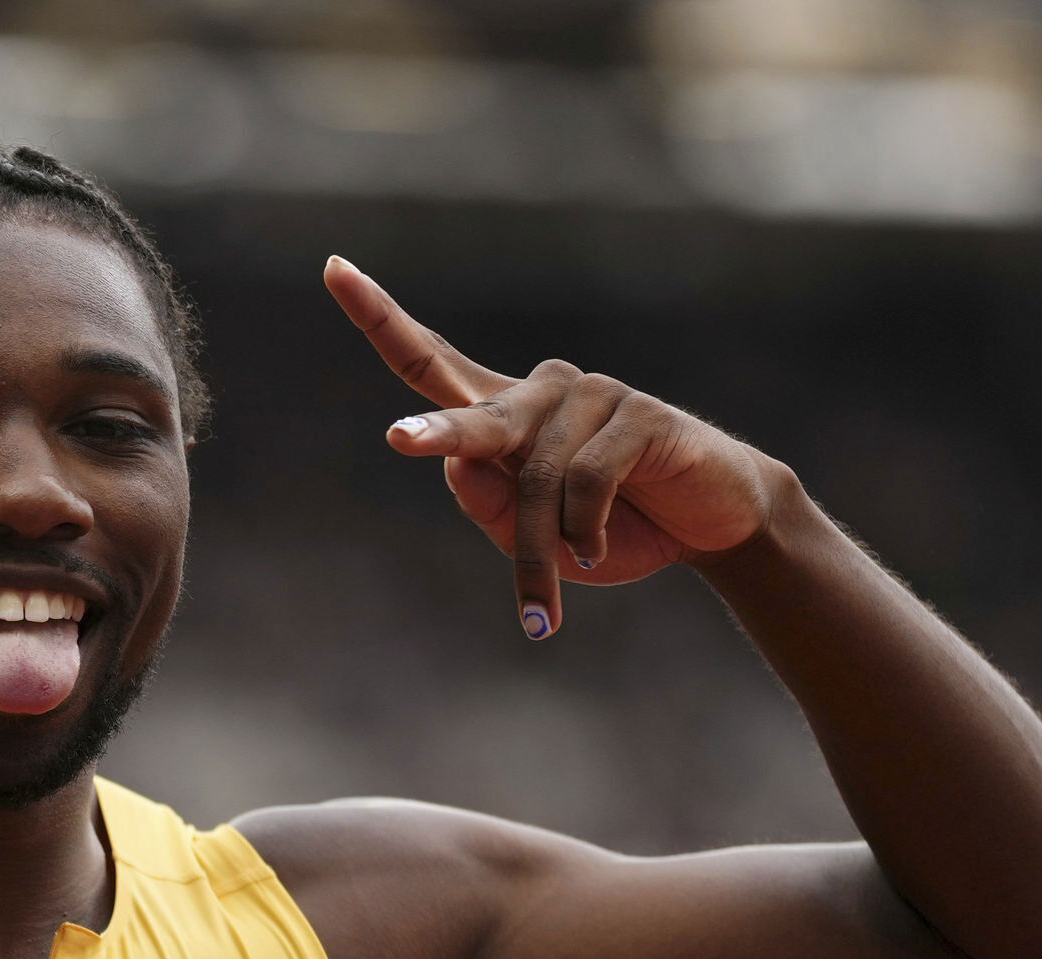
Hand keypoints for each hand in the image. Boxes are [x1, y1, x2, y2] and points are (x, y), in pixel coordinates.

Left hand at [323, 256, 784, 638]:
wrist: (709, 526)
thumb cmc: (610, 530)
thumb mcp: (534, 537)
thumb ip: (488, 505)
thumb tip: (454, 465)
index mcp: (503, 415)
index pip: (429, 362)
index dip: (380, 318)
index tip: (332, 268)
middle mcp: (540, 393)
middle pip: (478, 420)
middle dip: (441, 435)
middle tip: (401, 441)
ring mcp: (592, 395)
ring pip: (536, 479)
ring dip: (539, 554)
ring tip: (546, 606)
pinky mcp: (639, 414)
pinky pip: (587, 482)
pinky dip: (584, 533)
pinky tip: (597, 552)